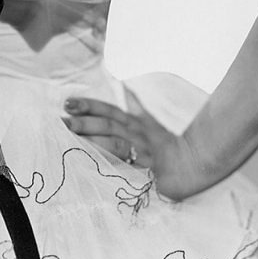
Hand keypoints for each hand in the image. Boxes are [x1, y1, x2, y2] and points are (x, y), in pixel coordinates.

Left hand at [62, 88, 213, 200]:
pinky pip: (125, 169)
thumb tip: (125, 85)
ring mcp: (142, 154)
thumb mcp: (152, 120)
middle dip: (84, 123)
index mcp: (136, 122)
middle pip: (108, 127)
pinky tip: (91, 166)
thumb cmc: (169, 141)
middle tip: (61, 122)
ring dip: (91, 141)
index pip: (109, 111)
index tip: (67, 103)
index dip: (88, 106)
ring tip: (70, 139)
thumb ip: (136, 104)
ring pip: (114, 145)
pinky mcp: (148, 172)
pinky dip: (109, 166)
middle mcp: (137, 135)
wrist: (195, 162)